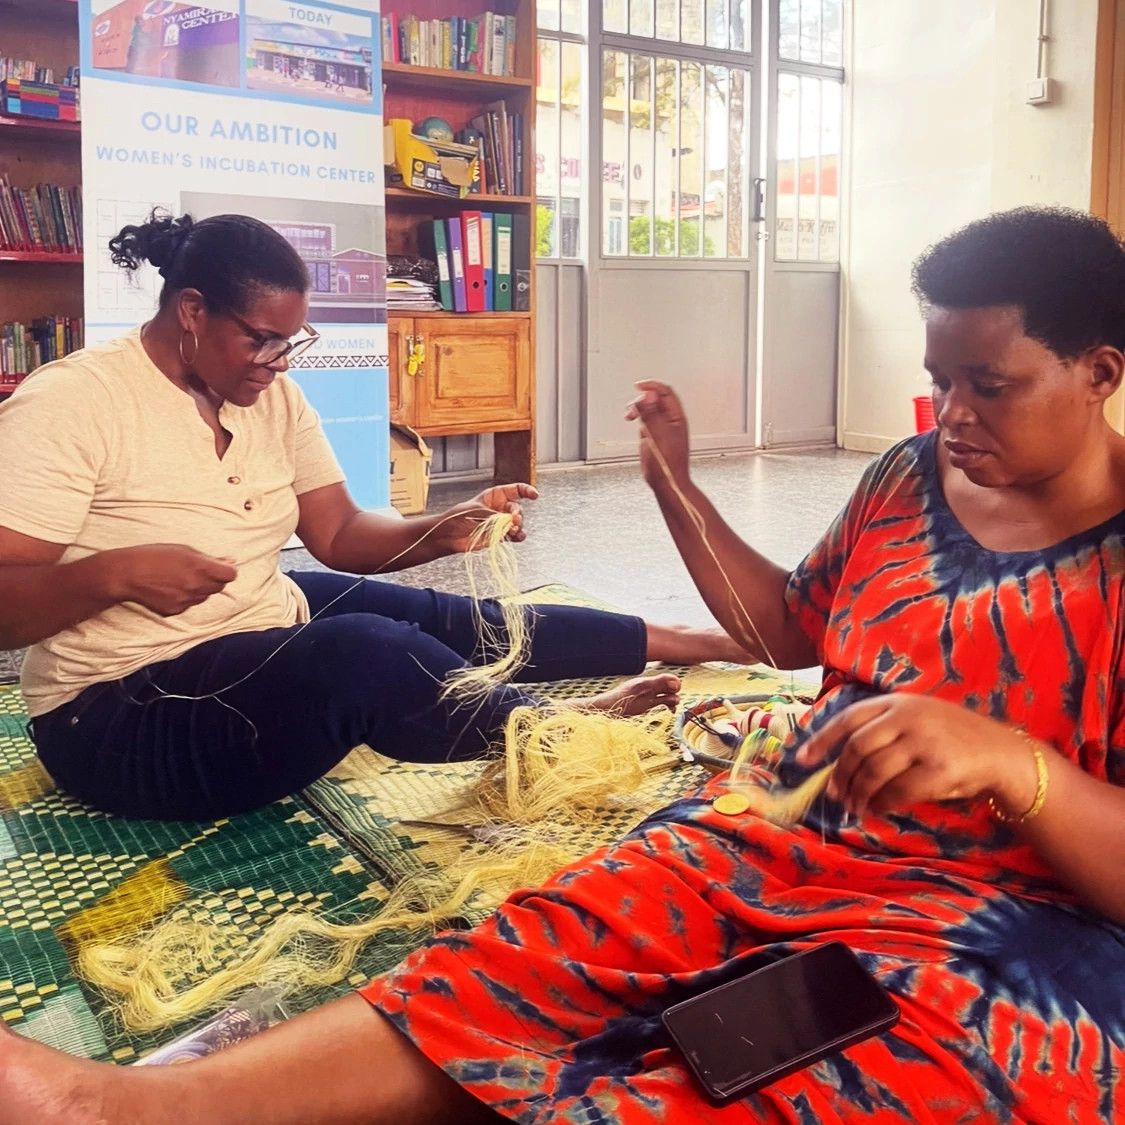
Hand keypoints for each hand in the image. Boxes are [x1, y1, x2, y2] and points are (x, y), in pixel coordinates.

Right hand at [108, 544, 237, 616]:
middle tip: (196, 570)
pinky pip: (188, 604)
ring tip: (178, 578)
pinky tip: (169, 589)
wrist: (126, 574)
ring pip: (204, 596)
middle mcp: (196, 586)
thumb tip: (231, 562)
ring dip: (199, 588)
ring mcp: (186, 601)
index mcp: (200, 568)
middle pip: (219, 587)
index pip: (230, 575)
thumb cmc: (154, 556)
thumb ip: (210, 559)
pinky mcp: (175, 611)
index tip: (219, 567)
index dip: (226, 570)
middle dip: (213, 579)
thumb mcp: (184, 550)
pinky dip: (184, 598)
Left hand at [439, 483, 537, 554]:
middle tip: (514, 521)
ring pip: (518, 523)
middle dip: (518, 514)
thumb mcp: (476, 510)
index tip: (534, 495)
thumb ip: (494, 515)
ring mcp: (501, 523)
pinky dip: (518, 536)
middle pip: (518, 509)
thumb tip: (509, 521)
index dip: (527, 491)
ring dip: (519, 526)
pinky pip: (514, 536)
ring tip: (513, 530)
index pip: (516, 490)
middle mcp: (500, 508)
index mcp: (495, 496)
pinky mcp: (500, 536)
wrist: (449, 535)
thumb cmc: (457, 517)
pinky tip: (516, 537)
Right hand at [625, 381, 690, 491]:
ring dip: (639, 407)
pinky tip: (633, 420)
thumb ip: (652, 414)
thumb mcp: (658, 435)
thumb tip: (648, 396)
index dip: (652, 386)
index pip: (665, 393)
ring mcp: (662, 429)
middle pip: (656, 399)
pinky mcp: (654, 437)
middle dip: (642, 398)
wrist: (667, 483)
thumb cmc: (668, 465)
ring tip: (629, 413)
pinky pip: (646, 420)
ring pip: (650, 409)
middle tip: (632, 405)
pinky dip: (638, 416)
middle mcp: (670, 421)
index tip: (638, 386)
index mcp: (676, 418)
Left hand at [795, 694, 1040, 820]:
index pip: (848, 719)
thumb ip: (882, 730)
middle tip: (835, 795)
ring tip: (854, 807)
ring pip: (874, 772)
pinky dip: (882, 804)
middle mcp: (908, 717)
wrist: (1001, 753)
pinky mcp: (939, 770)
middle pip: (857, 748)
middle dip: (841, 775)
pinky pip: (898, 791)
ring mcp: (924, 742)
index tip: (803, 761)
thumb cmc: (951, 739)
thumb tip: (836, 762)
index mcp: (897, 703)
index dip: (822, 740)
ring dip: (859, 794)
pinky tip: (878, 810)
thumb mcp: (916, 719)